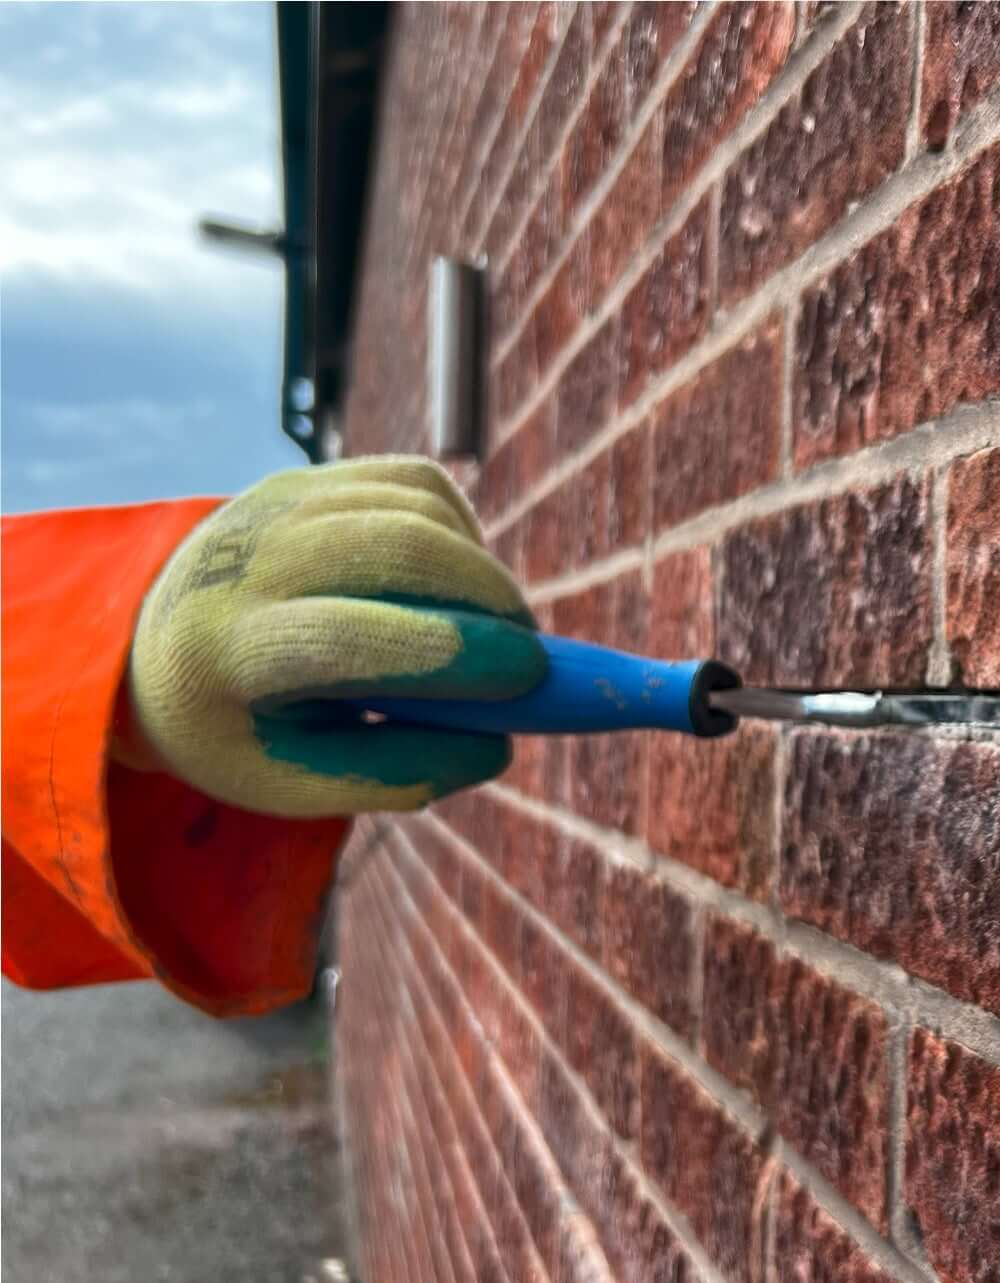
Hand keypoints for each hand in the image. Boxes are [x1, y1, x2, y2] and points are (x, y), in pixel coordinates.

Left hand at [127, 457, 546, 817]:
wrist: (158, 639)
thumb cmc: (240, 726)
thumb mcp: (293, 778)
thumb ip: (394, 772)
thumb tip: (500, 748)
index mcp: (228, 650)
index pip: (351, 636)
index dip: (453, 652)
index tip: (528, 676)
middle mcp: (248, 559)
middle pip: (397, 549)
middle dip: (489, 598)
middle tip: (530, 657)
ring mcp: (277, 505)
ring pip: (417, 509)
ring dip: (483, 570)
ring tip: (496, 629)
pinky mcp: (309, 477)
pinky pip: (417, 484)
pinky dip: (463, 532)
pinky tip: (461, 582)